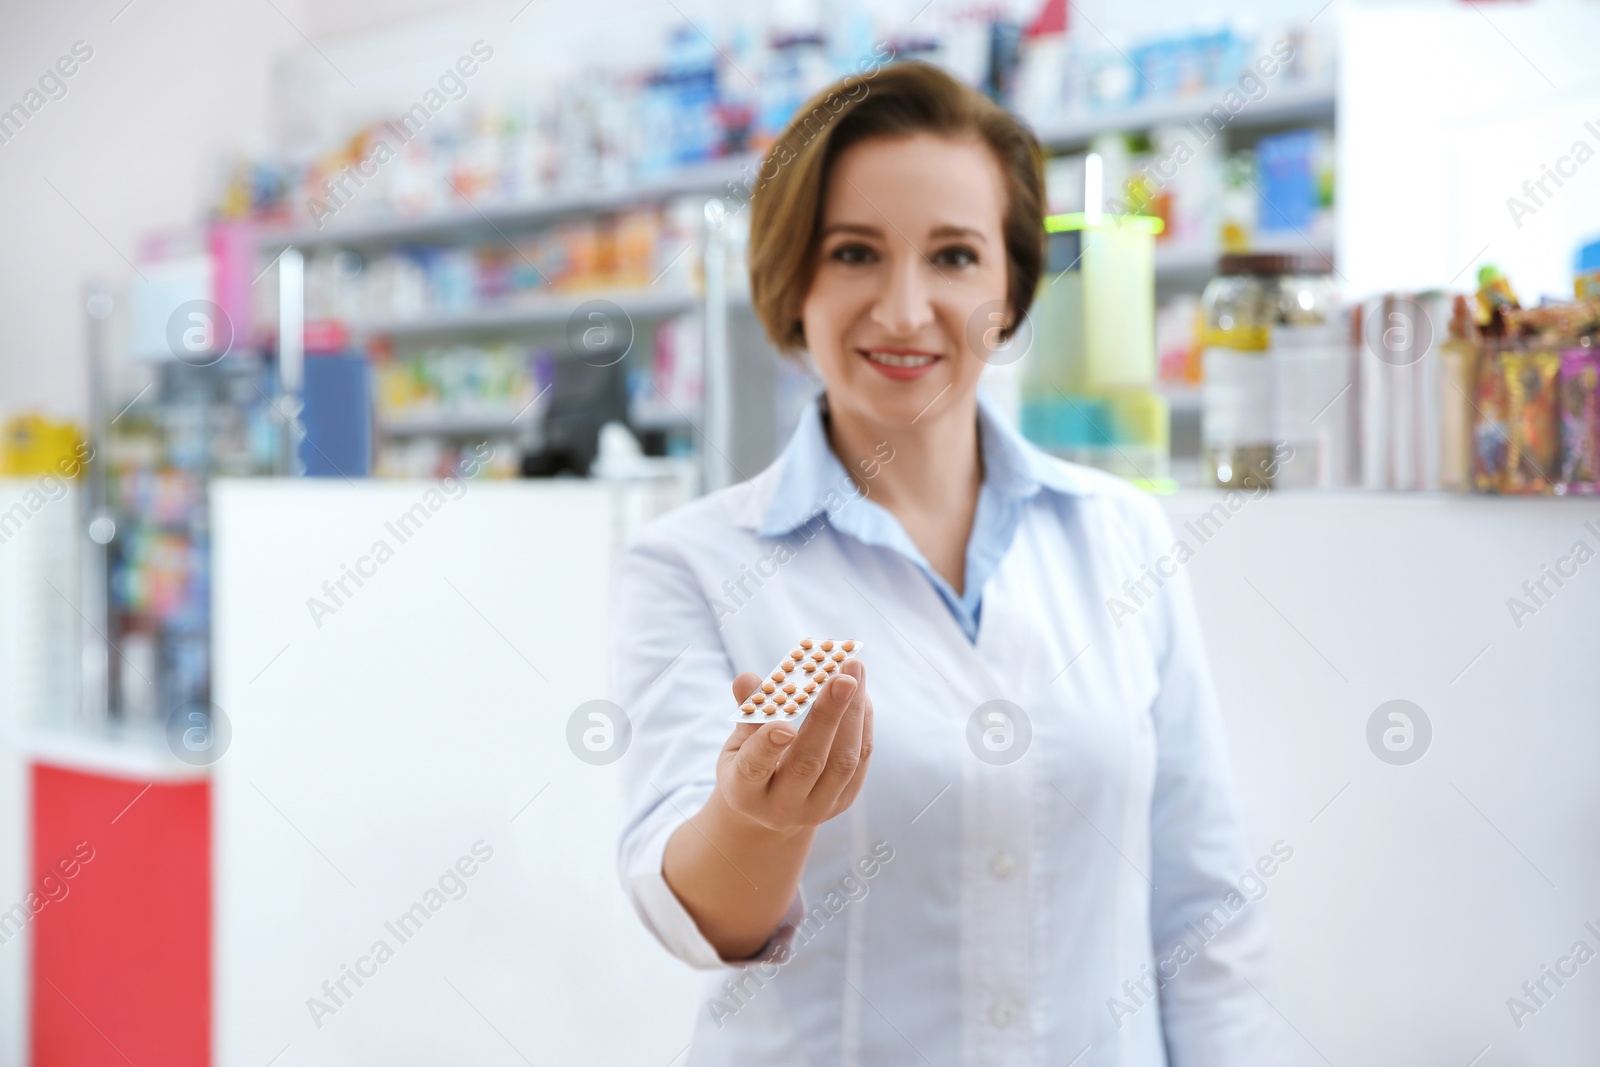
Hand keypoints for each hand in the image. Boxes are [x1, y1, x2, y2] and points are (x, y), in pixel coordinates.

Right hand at [713, 658, 872, 835]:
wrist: (773, 804)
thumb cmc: (749, 763)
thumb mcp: (737, 743)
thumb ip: (747, 713)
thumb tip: (747, 678)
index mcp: (744, 793)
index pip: (754, 768)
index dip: (767, 746)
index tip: (783, 724)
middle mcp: (782, 808)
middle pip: (809, 763)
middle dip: (829, 717)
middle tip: (842, 677)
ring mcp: (817, 808)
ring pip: (842, 762)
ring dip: (853, 712)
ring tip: (854, 670)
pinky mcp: (844, 800)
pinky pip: (860, 760)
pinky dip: (862, 721)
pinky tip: (860, 691)